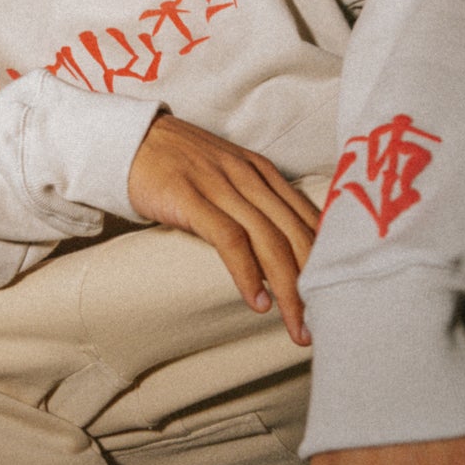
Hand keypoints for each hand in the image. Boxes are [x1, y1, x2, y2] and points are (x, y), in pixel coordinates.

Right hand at [127, 114, 320, 344]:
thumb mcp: (226, 175)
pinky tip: (258, 301)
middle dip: (314, 284)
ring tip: (297, 326)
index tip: (336, 297)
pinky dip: (248, 273)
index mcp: (263, 173)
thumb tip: (280, 250)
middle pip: (296, 235)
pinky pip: (230, 239)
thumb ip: (254, 203)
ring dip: (288, 289)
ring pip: (270, 241)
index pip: (308, 220)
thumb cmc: (178, 164)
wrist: (129, 139)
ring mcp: (221, 186)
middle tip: (323, 324)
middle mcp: (250, 177)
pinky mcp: (191, 197)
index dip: (327, 261)